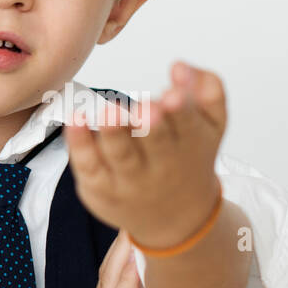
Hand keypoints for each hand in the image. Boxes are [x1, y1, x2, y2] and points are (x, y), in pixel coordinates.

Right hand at [42, 229, 185, 287]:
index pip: (119, 283)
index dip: (129, 257)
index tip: (142, 231)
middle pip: (114, 272)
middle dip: (126, 243)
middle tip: (140, 211)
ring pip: (115, 282)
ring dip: (126, 253)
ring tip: (138, 223)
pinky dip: (128, 283)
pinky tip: (135, 263)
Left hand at [63, 61, 226, 249]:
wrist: (176, 219)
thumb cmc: (190, 158)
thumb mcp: (212, 123)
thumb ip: (206, 88)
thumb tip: (179, 67)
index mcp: (190, 144)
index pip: (188, 125)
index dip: (182, 109)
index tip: (174, 95)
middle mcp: (161, 165)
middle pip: (155, 143)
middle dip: (151, 125)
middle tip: (146, 108)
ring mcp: (130, 180)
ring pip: (120, 155)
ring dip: (114, 133)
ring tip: (110, 112)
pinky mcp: (101, 187)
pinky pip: (88, 164)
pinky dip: (79, 143)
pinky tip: (76, 120)